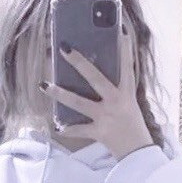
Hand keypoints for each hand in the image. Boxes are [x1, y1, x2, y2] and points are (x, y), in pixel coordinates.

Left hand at [38, 22, 153, 159]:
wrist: (137, 151)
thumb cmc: (133, 125)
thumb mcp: (130, 103)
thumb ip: (117, 89)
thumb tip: (97, 75)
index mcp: (127, 92)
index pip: (127, 66)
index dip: (125, 48)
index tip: (120, 30)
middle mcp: (116, 101)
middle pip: (95, 78)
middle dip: (79, 63)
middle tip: (64, 48)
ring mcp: (106, 117)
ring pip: (79, 102)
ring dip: (60, 94)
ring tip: (44, 86)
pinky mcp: (98, 132)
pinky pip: (79, 130)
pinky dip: (68, 130)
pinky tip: (56, 127)